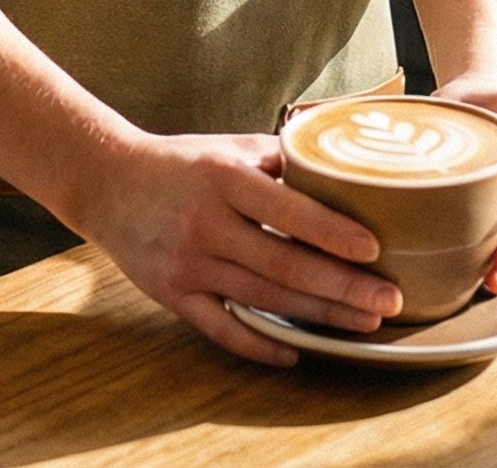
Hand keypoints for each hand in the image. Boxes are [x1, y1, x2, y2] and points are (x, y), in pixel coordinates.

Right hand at [72, 129, 400, 366]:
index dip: (331, 232)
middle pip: (284, 264)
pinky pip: (223, 329)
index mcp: (223, 178)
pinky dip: (261, 344)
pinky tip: (297, 350)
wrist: (107, 183)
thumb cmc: (180, 163)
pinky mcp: (172, 295)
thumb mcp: (227, 146)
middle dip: (342, 286)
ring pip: (263, 300)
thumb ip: (280, 159)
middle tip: (388, 300)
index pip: (286, 209)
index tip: (374, 249)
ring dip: (318, 316)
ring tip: (363, 323)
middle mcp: (206, 223)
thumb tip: (340, 169)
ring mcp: (188, 264)